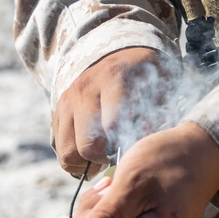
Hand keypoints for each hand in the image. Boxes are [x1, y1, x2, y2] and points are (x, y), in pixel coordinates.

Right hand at [52, 48, 165, 174]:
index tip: (133, 151)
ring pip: (67, 151)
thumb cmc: (146, 76)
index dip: (124, 147)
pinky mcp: (58, 109)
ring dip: (85, 164)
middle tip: (116, 157)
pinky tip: (91, 152)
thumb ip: (153, 117)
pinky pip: (59, 146)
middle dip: (103, 159)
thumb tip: (136, 149)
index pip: (112, 126)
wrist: (120, 53)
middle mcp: (85, 88)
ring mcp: (68, 99)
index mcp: (114, 78)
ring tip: (102, 158)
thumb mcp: (160, 86)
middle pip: (87, 144)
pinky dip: (74, 158)